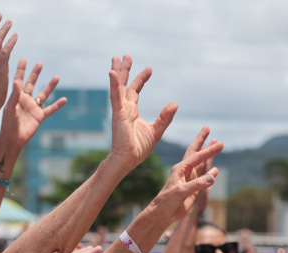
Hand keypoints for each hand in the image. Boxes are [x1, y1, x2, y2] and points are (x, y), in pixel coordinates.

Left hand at [0, 60, 66, 150]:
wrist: (12, 139)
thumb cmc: (7, 124)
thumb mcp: (9, 109)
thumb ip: (14, 95)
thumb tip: (17, 81)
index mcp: (16, 97)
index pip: (19, 80)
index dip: (21, 70)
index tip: (23, 59)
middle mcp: (25, 100)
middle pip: (31, 84)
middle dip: (35, 74)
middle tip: (39, 63)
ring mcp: (33, 108)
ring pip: (43, 94)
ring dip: (50, 86)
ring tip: (57, 77)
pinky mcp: (39, 116)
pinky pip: (50, 109)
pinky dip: (57, 105)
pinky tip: (64, 99)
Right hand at [107, 55, 178, 169]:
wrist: (128, 160)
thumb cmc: (138, 149)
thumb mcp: (156, 130)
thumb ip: (165, 117)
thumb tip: (174, 104)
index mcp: (131, 112)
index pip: (135, 91)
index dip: (141, 79)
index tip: (149, 69)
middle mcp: (124, 109)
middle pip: (124, 85)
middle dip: (125, 71)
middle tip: (126, 56)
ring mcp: (119, 111)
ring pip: (117, 87)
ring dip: (117, 72)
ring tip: (116, 58)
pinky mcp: (117, 114)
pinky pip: (115, 97)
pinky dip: (113, 84)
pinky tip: (112, 73)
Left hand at [152, 134, 223, 224]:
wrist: (162, 213)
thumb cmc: (167, 201)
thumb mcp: (181, 192)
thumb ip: (196, 185)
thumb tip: (212, 177)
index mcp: (180, 169)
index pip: (197, 156)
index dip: (208, 150)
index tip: (220, 143)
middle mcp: (185, 172)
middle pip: (195, 152)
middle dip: (202, 141)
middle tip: (207, 127)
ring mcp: (189, 179)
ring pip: (201, 163)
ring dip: (208, 154)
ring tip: (214, 143)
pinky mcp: (192, 189)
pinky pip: (204, 178)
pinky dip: (210, 173)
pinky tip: (215, 170)